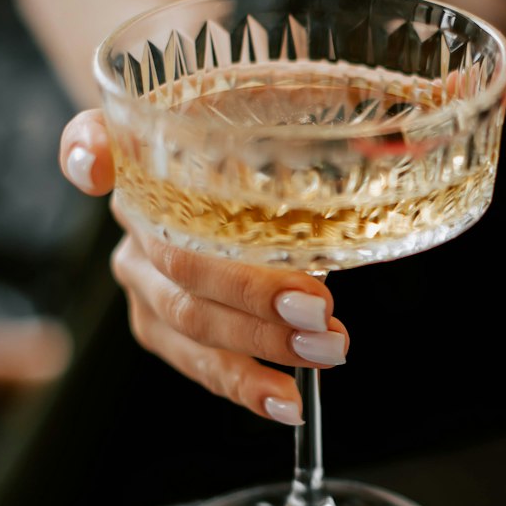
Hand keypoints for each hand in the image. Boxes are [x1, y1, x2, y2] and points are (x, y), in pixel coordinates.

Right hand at [60, 112, 349, 425]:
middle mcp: (130, 213)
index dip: (87, 154)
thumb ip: (334, 106)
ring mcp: (138, 275)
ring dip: (256, 346)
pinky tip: (288, 402)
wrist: (240, 167)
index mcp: (145, 150)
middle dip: (251, 293)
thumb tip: (418, 127)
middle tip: (321, 308)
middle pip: (177, 261)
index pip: (92, 141)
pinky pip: (194, 360)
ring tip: (325, 354)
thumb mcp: (289, 104)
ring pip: (183, 320)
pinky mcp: (158, 322)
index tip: (96, 166)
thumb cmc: (260, 131)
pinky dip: (244, 384)